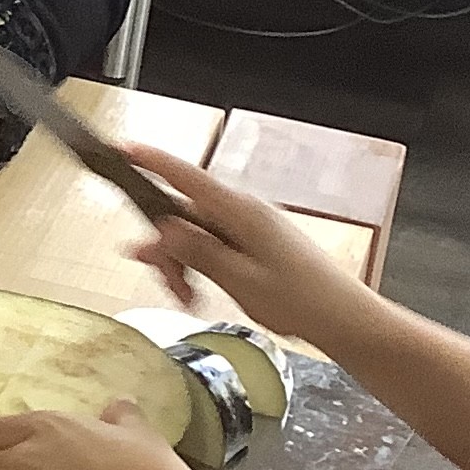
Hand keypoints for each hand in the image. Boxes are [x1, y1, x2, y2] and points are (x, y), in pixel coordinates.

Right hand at [122, 141, 370, 352]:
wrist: (346, 320)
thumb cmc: (301, 301)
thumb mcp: (239, 279)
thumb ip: (198, 251)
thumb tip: (163, 229)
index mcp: (241, 213)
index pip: (186, 177)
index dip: (152, 162)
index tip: (124, 149)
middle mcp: (246, 212)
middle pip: (186, 213)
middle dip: (166, 246)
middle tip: (167, 284)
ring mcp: (253, 227)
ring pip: (198, 233)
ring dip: (183, 262)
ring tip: (186, 297)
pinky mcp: (259, 244)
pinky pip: (216, 244)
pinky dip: (200, 264)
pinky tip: (201, 291)